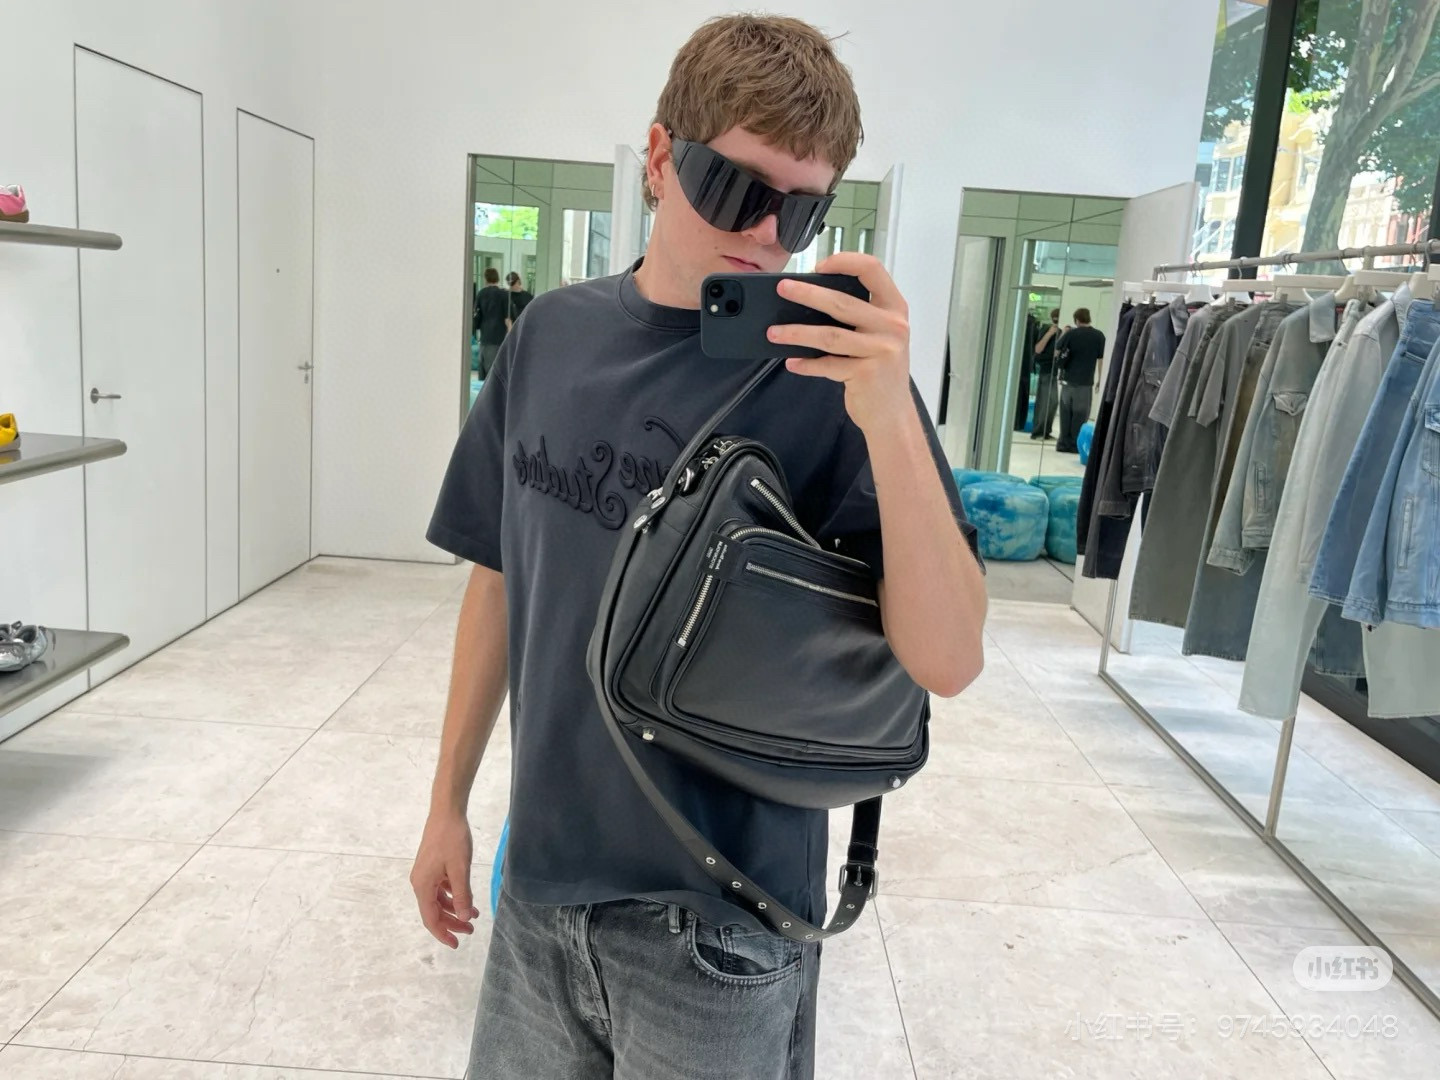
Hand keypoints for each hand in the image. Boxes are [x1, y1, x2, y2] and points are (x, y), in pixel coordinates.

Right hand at [410, 808, 477, 948]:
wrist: (446, 812)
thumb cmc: (453, 839)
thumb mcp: (460, 869)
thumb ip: (462, 895)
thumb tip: (465, 919)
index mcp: (423, 886)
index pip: (430, 918)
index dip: (442, 933)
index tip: (456, 944)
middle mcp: (420, 882)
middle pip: (434, 911)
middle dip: (452, 923)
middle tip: (470, 931)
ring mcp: (426, 874)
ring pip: (439, 900)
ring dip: (455, 909)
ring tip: (474, 916)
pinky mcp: (432, 866)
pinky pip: (441, 888)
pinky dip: (454, 896)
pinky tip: (467, 898)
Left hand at [767, 252, 912, 436]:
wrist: (892, 412)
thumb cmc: (880, 370)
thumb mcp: (879, 335)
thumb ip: (859, 316)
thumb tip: (810, 301)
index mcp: (895, 308)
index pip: (872, 270)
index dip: (844, 261)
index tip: (819, 266)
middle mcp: (892, 326)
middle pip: (842, 302)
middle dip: (806, 294)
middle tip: (782, 289)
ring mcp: (881, 351)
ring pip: (829, 335)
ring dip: (796, 333)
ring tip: (774, 332)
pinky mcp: (867, 374)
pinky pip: (828, 365)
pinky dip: (806, 363)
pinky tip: (792, 361)